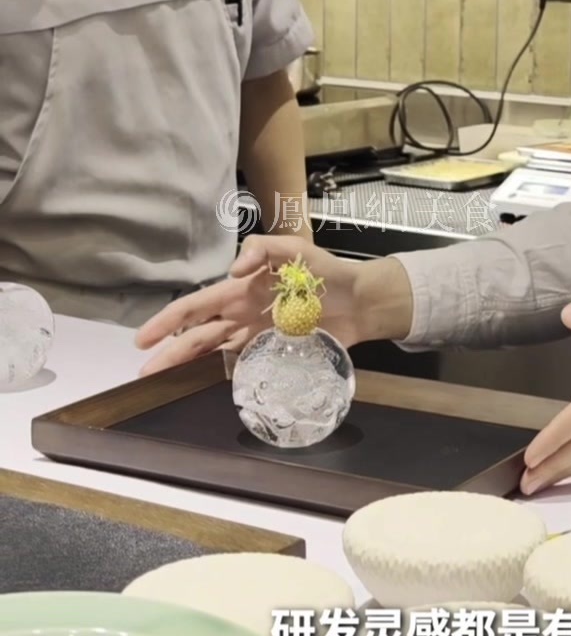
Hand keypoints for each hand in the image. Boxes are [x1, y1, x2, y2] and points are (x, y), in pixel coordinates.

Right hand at [132, 239, 412, 375]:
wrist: (361, 299)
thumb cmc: (326, 271)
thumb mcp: (295, 248)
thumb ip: (263, 249)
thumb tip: (234, 268)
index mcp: (240, 290)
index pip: (196, 305)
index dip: (168, 320)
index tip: (143, 338)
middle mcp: (242, 315)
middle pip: (198, 335)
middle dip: (169, 352)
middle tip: (144, 372)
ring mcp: (257, 336)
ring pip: (213, 352)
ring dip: (187, 366)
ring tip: (163, 383)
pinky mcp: (275, 354)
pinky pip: (242, 366)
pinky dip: (222, 375)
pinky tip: (204, 387)